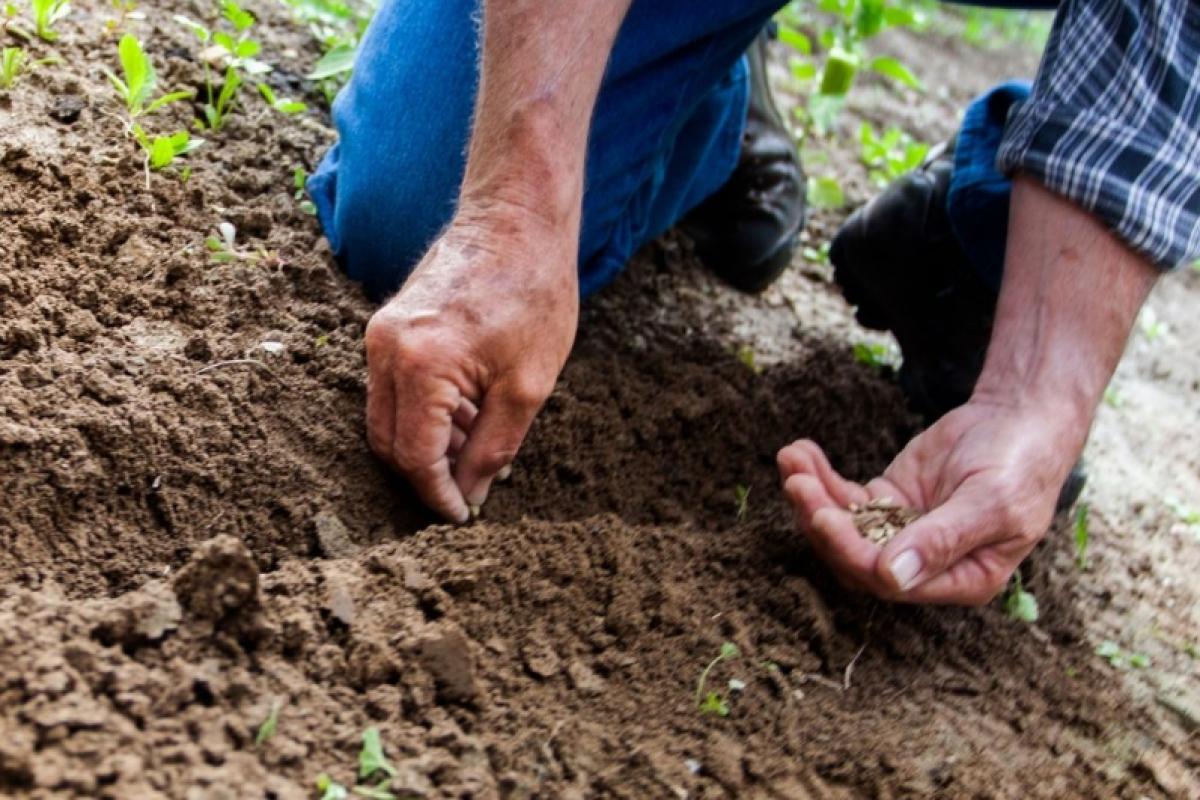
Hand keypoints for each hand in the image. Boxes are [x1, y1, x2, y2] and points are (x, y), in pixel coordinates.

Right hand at [364, 211, 577, 521]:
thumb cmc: (533, 293)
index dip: (437, 495)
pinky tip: (468, 414)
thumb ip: (493, 449)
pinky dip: (424, 413)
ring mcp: (380, 334)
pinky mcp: (387, 325)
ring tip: (479, 446)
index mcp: (420, 365)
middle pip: (388, 442)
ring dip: (427, 443)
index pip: (414, 457)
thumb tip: (470, 495)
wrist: (517, 219)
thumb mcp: (528, 386)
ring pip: (387, 417)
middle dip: (426, 474)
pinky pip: (393, 388)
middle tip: (470, 490)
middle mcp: (385, 349)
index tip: (461, 517)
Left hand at [778, 398, 1082, 604]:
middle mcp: (925, 565)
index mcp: (960, 580)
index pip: (891, 581)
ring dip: (812, 496)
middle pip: (856, 557)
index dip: (852, 552)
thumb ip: (942, 540)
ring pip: (844, 526)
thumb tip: (893, 577)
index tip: (824, 516)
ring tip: (791, 459)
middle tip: (797, 483)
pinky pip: (844, 497)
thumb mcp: (991, 503)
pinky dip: (820, 477)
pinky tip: (800, 452)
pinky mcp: (887, 500)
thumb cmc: (1020, 465)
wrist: (1021, 419)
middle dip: (821, 521)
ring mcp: (901, 532)